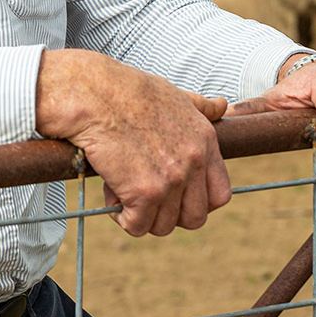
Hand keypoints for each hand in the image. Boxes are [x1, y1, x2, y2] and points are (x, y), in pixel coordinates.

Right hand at [36, 48, 229, 236]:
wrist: (94, 94)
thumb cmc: (126, 90)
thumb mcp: (173, 94)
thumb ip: (200, 106)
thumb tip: (221, 105)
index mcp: (205, 140)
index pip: (220, 195)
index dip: (197, 203)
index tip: (175, 198)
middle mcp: (194, 162)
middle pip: (194, 218)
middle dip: (169, 214)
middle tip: (145, 198)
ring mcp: (171, 180)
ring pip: (164, 226)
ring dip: (141, 215)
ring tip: (123, 188)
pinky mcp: (144, 193)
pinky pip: (137, 226)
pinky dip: (122, 217)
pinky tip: (111, 192)